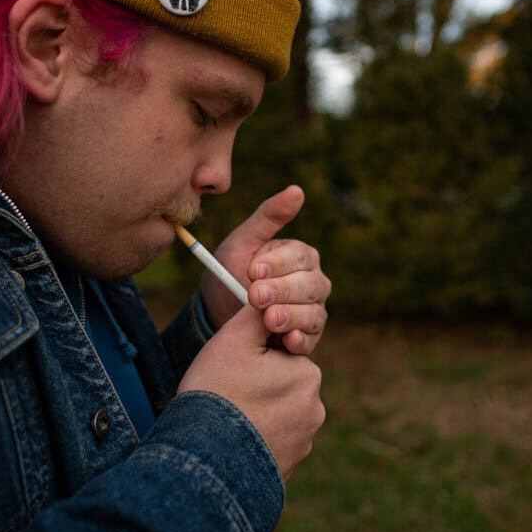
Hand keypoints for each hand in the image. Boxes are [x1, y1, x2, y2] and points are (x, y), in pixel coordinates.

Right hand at [177, 304, 324, 479]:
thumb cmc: (217, 391)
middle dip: (258, 386)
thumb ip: (258, 313)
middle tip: (227, 393)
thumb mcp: (233, 339)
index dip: (253, 358)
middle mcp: (315, 409)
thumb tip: (269, 298)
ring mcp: (304, 442)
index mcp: (307, 374)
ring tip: (227, 420)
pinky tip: (233, 444)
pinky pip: (272, 443)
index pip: (282, 354)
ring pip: (277, 415)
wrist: (205, 459)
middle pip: (281, 385)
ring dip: (257, 415)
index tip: (232, 369)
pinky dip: (256, 441)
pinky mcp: (290, 466)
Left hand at [200, 185, 331, 354]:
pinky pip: (310, 340)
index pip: (299, 257)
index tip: (253, 270)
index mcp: (301, 256)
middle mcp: (314, 283)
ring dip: (289, 316)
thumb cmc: (232, 270)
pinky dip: (299, 341)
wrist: (217, 311)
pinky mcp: (307, 338)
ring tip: (268, 319)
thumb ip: (269, 217)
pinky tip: (286, 341)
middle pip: (309, 286)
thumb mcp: (244, 241)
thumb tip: (298, 190)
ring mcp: (313, 311)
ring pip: (312, 313)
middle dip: (281, 291)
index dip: (277, 264)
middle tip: (255, 296)